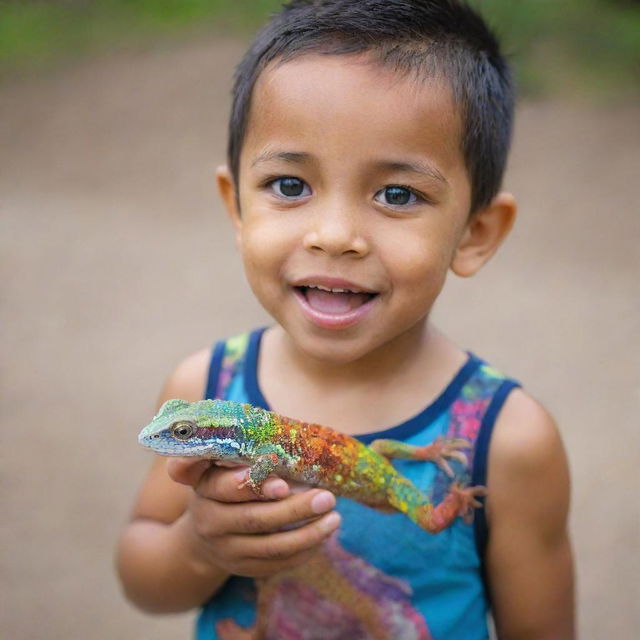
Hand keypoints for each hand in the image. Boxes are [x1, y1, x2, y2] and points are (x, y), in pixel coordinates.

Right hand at [167, 458, 340, 578]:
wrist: (205, 531)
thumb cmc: (226, 485)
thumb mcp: (225, 467)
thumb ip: (249, 457)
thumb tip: (294, 451)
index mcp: (205, 489)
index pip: (225, 488)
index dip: (255, 487)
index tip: (284, 485)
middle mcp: (210, 522)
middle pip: (255, 519)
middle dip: (295, 510)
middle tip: (327, 498)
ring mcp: (225, 551)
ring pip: (270, 547)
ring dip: (307, 534)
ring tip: (334, 519)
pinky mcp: (242, 569)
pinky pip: (276, 564)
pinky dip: (304, 551)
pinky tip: (324, 536)